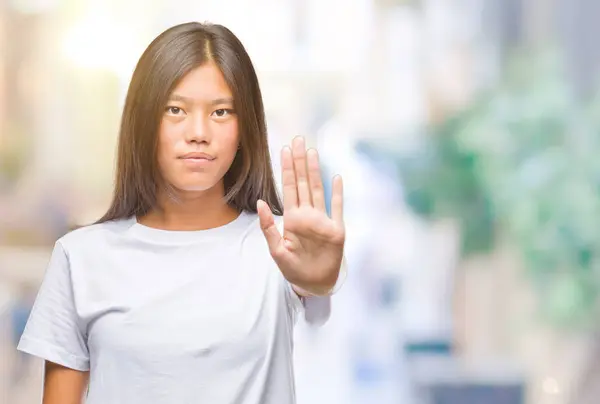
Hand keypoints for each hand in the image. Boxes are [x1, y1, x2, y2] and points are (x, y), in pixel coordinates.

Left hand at [257, 136, 344, 295]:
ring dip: (316, 171)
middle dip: (300, 162)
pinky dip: (338, 194)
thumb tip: (260, 202)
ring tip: (312, 152)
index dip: (287, 169)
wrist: (313, 284)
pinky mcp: (336, 230)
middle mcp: (308, 215)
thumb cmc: (293, 268)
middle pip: (304, 183)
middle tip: (298, 140)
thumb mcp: (276, 250)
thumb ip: (268, 227)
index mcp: (292, 218)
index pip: (289, 188)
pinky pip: (338, 208)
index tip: (284, 149)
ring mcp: (323, 221)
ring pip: (318, 190)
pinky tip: (336, 177)